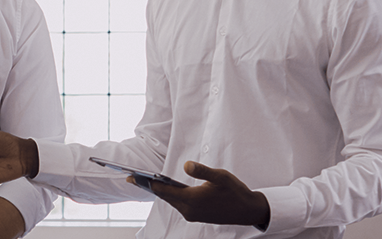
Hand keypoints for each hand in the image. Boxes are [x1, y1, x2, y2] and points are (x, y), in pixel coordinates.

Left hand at [139, 161, 270, 227]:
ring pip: (171, 201)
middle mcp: (189, 210)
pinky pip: (179, 205)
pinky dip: (171, 197)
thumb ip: (202, 171)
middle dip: (150, 187)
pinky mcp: (196, 216)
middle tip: (133, 177)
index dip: (148, 183)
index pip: (164, 191)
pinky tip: (167, 189)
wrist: (248, 211)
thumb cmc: (235, 192)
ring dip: (160, 192)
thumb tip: (186, 165)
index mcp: (192, 199)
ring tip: (146, 181)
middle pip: (164, 197)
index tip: (133, 177)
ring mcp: (192, 215)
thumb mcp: (220, 176)